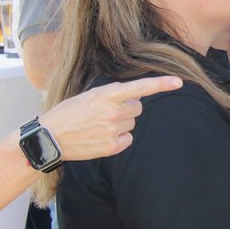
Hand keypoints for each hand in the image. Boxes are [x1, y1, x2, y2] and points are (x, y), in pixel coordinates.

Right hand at [40, 76, 183, 160]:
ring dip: (120, 123)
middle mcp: (113, 112)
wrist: (50, 138)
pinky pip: (128, 139)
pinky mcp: (113, 146)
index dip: (161, 84)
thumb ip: (113, 94)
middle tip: (104, 113)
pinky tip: (101, 137)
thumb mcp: (90, 95)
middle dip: (126, 109)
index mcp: (107, 95)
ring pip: (132, 123)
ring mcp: (114, 130)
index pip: (140, 88)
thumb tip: (135, 97)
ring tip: (98, 125)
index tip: (179, 82)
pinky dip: (119, 138)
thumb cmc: (69, 113)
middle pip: (138, 108)